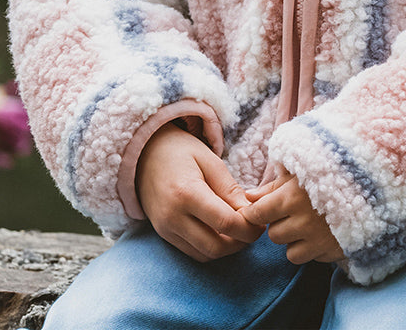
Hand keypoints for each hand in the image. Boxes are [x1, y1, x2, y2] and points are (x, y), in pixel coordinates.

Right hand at [136, 122, 262, 261]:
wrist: (144, 154)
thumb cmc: (181, 151)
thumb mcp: (210, 161)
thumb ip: (230, 189)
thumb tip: (250, 214)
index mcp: (187, 193)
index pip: (225, 223)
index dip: (248, 228)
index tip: (261, 222)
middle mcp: (173, 217)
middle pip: (216, 247)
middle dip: (241, 243)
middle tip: (254, 229)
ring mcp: (165, 230)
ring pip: (205, 255)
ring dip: (227, 248)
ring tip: (240, 230)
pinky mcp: (164, 235)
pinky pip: (193, 252)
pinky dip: (211, 248)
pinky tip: (222, 233)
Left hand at [241, 171, 343, 264]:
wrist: (373, 182)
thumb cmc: (333, 169)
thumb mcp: (302, 170)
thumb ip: (273, 186)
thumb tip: (248, 198)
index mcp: (291, 197)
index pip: (257, 214)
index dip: (256, 212)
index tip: (261, 209)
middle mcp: (302, 221)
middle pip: (273, 234)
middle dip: (281, 223)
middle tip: (295, 209)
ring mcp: (319, 240)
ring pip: (290, 252)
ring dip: (296, 239)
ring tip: (310, 222)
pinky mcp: (333, 252)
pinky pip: (312, 258)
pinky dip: (313, 248)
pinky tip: (324, 231)